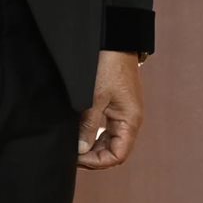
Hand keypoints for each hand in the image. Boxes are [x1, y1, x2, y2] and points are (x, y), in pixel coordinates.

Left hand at [76, 50, 143, 169]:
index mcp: (130, 121)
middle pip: (114, 150)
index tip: (77, 158)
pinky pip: (107, 128)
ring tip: (74, 146)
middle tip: (71, 154)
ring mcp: (123, 113)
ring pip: (109, 140)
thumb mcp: (94, 97)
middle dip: (93, 156)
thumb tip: (81, 149)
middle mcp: (129, 120)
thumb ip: (89, 125)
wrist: (113, 41)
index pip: (117, 155)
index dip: (97, 161)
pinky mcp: (116, 105)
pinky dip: (94, 134)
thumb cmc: (108, 66)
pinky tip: (80, 132)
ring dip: (93, 146)